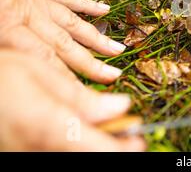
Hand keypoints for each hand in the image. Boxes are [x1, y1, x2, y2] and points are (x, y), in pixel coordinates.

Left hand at [0, 0, 125, 82]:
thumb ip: (1, 48)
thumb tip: (16, 67)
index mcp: (9, 25)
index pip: (44, 58)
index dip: (67, 77)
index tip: (88, 93)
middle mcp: (30, 13)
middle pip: (64, 44)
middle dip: (90, 62)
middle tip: (114, 75)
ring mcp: (36, 0)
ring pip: (72, 22)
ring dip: (96, 37)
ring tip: (118, 49)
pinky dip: (86, 4)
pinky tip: (105, 9)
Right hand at [0, 49, 144, 150]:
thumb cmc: (1, 74)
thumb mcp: (42, 74)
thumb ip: (82, 98)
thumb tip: (121, 107)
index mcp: (48, 126)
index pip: (99, 149)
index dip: (123, 148)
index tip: (138, 139)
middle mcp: (37, 149)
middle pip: (89, 156)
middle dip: (112, 146)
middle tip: (125, 132)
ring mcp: (27, 154)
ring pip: (73, 154)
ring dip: (95, 144)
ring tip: (104, 128)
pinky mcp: (22, 153)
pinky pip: (55, 151)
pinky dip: (74, 144)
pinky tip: (81, 131)